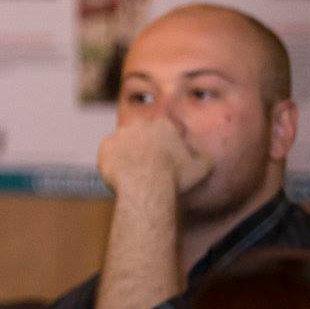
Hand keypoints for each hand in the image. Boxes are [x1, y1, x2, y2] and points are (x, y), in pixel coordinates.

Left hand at [96, 118, 210, 197]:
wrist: (144, 185)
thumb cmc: (175, 177)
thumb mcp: (201, 168)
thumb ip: (204, 158)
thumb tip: (204, 156)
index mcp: (164, 124)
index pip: (167, 129)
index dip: (168, 143)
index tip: (168, 157)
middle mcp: (140, 124)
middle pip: (144, 133)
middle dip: (147, 145)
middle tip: (150, 164)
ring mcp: (121, 133)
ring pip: (126, 141)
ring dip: (129, 152)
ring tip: (134, 170)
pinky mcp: (106, 145)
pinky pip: (110, 152)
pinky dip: (114, 160)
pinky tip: (120, 172)